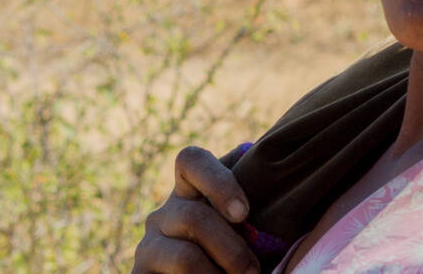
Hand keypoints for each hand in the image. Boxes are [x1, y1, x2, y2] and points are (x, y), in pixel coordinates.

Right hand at [131, 146, 258, 273]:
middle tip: (253, 273)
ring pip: (187, 257)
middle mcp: (164, 214)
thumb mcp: (245, 233)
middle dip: (233, 249)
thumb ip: (249, 212)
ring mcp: (148, 246)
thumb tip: (274, 179)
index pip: (191, 160)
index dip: (217, 181)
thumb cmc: (235, 261)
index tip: (243, 213)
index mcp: (191, 193)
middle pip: (195, 216)